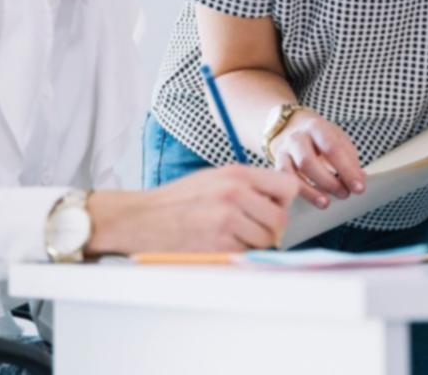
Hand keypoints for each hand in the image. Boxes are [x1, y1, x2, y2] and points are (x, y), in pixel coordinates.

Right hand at [88, 164, 298, 253]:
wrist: (141, 218)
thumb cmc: (178, 199)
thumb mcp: (215, 178)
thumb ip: (247, 185)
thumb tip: (280, 199)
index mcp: (237, 174)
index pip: (287, 187)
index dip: (284, 201)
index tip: (273, 207)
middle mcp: (235, 193)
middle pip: (280, 219)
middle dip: (271, 229)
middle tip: (254, 230)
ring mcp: (226, 220)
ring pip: (265, 240)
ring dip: (254, 244)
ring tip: (232, 237)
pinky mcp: (217, 245)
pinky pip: (245, 254)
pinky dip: (238, 254)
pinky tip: (220, 245)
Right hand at [271, 111, 365, 208]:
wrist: (290, 127)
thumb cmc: (319, 137)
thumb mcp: (337, 139)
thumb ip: (349, 158)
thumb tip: (360, 179)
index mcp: (316, 127)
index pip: (332, 148)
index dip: (347, 170)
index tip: (359, 187)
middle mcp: (297, 138)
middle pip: (308, 162)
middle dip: (329, 182)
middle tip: (345, 194)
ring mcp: (283, 152)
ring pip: (294, 174)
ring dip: (312, 192)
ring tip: (327, 202)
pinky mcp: (276, 166)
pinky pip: (285, 183)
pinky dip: (298, 193)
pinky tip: (310, 200)